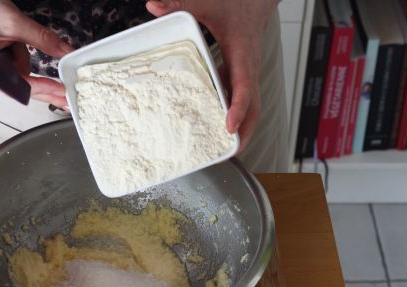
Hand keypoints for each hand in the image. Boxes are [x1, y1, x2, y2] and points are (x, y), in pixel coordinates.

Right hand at [0, 0, 72, 106]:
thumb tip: (65, 51)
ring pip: (17, 75)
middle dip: (38, 79)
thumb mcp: (13, 20)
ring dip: (21, 55)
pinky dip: (16, 55)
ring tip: (7, 35)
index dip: (42, 88)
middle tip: (64, 94)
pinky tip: (7, 42)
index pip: (17, 84)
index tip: (60, 91)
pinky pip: (11, 69)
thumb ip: (41, 38)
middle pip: (18, 85)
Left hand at [146, 0, 278, 149]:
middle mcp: (248, 67)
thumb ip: (180, 4)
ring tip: (227, 149)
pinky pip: (241, 98)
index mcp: (242, 53)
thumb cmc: (237, 3)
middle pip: (254, 104)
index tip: (229, 126)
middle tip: (232, 151)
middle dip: (246, 130)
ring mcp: (246, 72)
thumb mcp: (208, 3)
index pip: (243, 85)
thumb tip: (153, 5)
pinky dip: (234, 114)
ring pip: (251, 104)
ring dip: (243, 127)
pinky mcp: (241, 73)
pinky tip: (218, 126)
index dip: (237, 107)